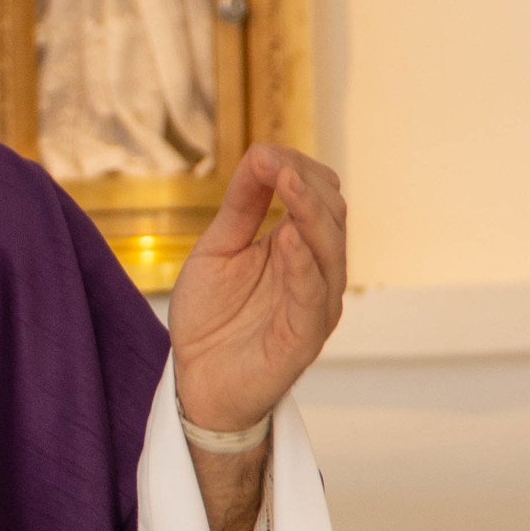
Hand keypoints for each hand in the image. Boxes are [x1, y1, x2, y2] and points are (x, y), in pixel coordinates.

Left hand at [169, 145, 346, 432]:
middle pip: (331, 219)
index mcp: (300, 250)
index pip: (318, 198)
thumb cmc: (213, 314)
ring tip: (288, 182)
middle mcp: (317, 275)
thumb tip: (262, 154)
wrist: (198, 379)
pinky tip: (287, 238)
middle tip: (275, 160)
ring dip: (308, 214)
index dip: (295, 170)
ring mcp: (314, 306)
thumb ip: (242, 206)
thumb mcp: (220, 248)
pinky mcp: (304, 338)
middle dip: (305, 184)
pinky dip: (302, 265)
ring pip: (329, 253)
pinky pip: (312, 297)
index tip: (264, 151)